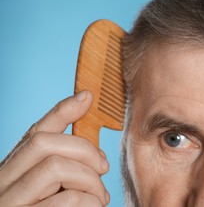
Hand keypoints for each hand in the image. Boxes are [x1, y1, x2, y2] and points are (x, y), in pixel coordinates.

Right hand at [0, 91, 109, 205]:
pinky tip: (94, 206)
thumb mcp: (52, 188)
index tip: (87, 96)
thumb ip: (67, 165)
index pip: (34, 132)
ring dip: (90, 179)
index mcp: (12, 170)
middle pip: (43, 142)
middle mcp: (4, 182)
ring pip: (54, 167)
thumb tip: (97, 151)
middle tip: (103, 167)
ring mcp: (12, 201)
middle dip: (84, 149)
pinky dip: (89, 200)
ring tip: (101, 197)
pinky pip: (67, 200)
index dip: (61, 111)